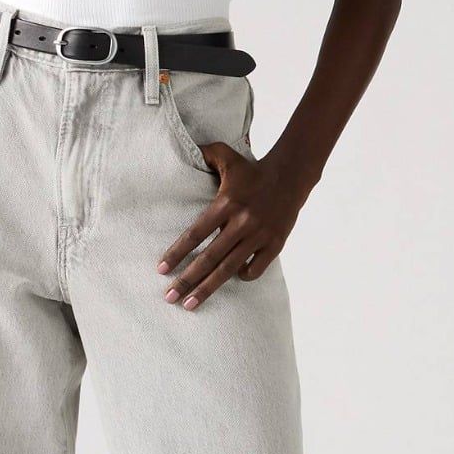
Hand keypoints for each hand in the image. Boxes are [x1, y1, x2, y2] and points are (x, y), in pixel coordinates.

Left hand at [157, 144, 307, 309]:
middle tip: (169, 297)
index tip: (161, 269)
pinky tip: (231, 279)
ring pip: (229, 270)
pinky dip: (242, 276)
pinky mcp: (275, 245)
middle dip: (187, 280)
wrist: (292, 176)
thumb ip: (204, 153)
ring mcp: (259, 236)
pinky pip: (255, 269)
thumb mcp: (228, 156)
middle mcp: (242, 223)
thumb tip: (181, 148)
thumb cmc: (253, 169)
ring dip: (208, 289)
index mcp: (226, 204)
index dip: (177, 253)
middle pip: (209, 259)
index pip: (195, 234)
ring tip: (190, 305)